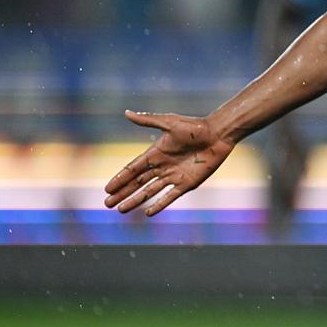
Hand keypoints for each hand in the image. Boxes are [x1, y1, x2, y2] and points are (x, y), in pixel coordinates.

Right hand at [104, 110, 235, 215]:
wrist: (219, 135)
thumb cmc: (195, 127)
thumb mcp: (170, 123)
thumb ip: (148, 121)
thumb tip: (126, 113)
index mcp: (156, 152)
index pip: (133, 168)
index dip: (120, 178)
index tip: (107, 189)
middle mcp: (163, 166)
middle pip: (138, 182)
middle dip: (123, 193)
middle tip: (107, 204)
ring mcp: (174, 176)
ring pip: (150, 191)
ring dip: (135, 200)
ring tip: (121, 210)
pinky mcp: (187, 183)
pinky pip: (170, 196)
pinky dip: (160, 204)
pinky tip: (148, 213)